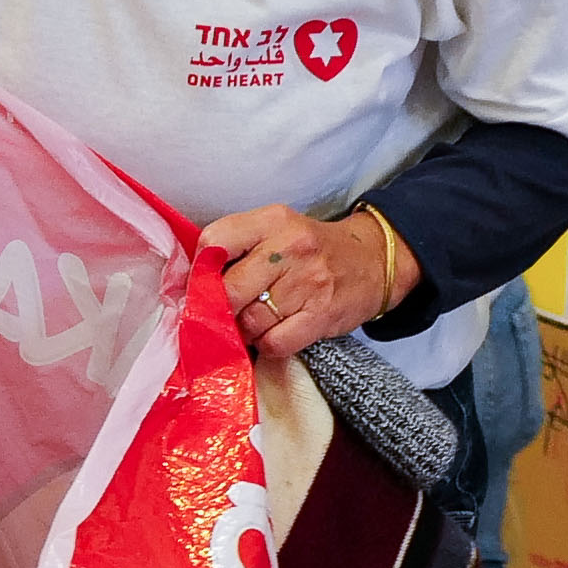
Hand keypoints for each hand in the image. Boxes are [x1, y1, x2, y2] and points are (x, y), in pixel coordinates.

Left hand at [204, 200, 418, 363]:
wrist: (372, 261)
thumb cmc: (312, 250)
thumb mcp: (276, 231)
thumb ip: (237, 247)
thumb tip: (194, 283)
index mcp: (271, 221)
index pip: (215, 242)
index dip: (201, 271)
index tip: (203, 285)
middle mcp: (289, 247)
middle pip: (229, 289)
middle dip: (220, 310)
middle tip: (222, 315)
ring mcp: (308, 282)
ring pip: (250, 321)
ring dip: (244, 331)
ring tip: (252, 324)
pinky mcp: (321, 315)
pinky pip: (275, 343)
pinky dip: (267, 346)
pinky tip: (273, 335)